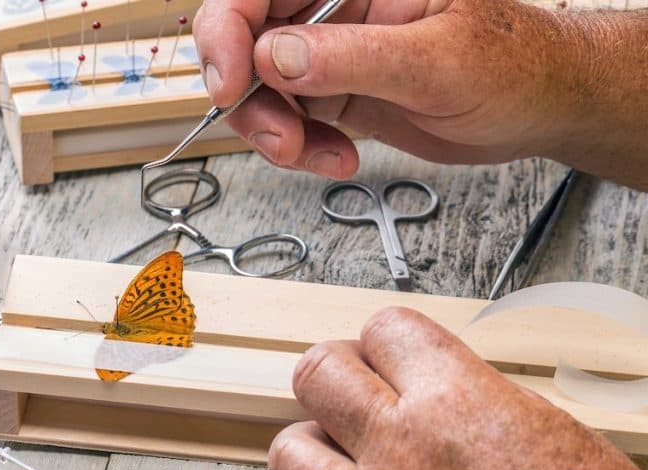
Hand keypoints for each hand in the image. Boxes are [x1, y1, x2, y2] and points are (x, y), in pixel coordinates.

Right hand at [192, 0, 587, 177]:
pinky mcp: (334, 90)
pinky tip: (335, 157)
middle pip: (245, 37)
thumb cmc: (515, 64)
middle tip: (279, 137)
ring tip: (314, 155)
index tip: (231, 81)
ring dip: (275, 131)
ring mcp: (332, 50)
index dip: (228, 28)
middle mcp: (336, 5)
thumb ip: (354, 56)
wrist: (540, 108)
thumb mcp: (439, 61)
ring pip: (259, 86)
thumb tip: (275, 54)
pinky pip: (287, 119)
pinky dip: (299, 149)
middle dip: (249, 95)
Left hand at [269, 307, 647, 469]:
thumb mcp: (554, 436)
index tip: (390, 354)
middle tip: (352, 393)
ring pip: (289, 457)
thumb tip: (440, 392)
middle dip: (334, 376)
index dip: (388, 340)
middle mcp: (403, 454)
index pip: (384, 330)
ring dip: (312, 453)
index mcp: (459, 403)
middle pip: (316, 374)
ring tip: (340, 463)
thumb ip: (478, 405)